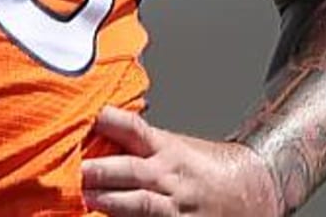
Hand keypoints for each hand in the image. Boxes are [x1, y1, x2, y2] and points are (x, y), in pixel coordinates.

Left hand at [81, 106, 281, 216]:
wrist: (251, 190)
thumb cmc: (204, 166)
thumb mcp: (173, 146)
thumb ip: (138, 145)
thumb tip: (94, 135)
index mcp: (165, 147)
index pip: (133, 129)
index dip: (108, 121)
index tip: (83, 117)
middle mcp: (169, 175)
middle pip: (132, 170)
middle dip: (102, 170)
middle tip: (73, 169)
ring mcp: (176, 207)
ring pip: (142, 204)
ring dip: (113, 202)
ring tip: (86, 199)